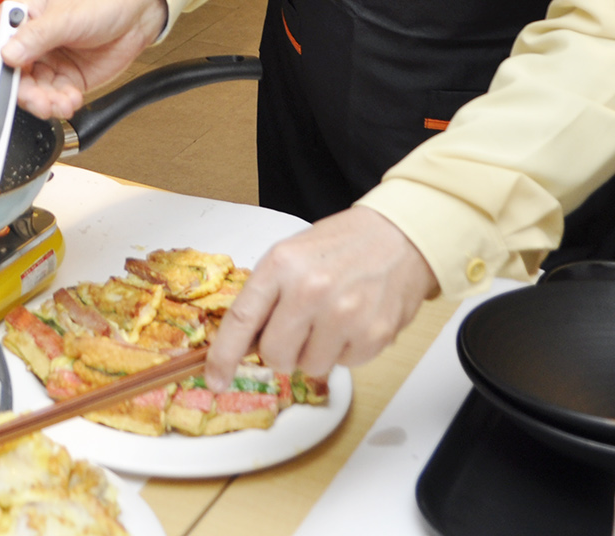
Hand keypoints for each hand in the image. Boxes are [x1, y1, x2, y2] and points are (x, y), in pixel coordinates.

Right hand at [0, 0, 167, 119]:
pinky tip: (71, 100)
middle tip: (39, 102)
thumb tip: (7, 55)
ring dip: (43, 103)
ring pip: (31, 92)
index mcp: (20, 16)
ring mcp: (47, 61)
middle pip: (9, 76)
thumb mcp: (67, 14)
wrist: (139, 9)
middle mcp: (29, 41)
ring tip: (60, 103)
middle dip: (22, 94)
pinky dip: (60, 105)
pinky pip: (53, 98)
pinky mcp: (65, 77)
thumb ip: (36, 36)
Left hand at [205, 207, 438, 388]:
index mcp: (282, 264)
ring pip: (309, 366)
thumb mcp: (292, 255)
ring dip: (315, 352)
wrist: (400, 235)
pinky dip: (345, 351)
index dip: (223, 356)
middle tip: (298, 330)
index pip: (242, 319)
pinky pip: (343, 365)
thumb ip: (267, 295)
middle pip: (274, 355)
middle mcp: (310, 289)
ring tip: (332, 319)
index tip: (214, 379)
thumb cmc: (342, 245)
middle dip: (280, 352)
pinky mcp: (374, 334)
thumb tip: (244, 345)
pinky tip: (355, 322)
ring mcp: (344, 313)